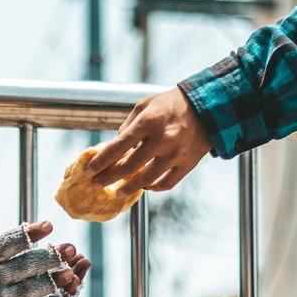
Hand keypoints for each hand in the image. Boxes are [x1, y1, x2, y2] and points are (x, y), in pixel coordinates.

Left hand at [85, 86, 211, 194]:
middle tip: (97, 183)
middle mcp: (162, 140)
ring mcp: (175, 154)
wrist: (207, 107)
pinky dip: (153, 188)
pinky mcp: (187, 164)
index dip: (101, 161)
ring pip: (146, 180)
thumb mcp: (145, 106)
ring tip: (117, 192)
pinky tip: (144, 186)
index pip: (118, 146)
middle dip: (108, 177)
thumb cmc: (171, 104)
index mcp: (148, 122)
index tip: (89, 170)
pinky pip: (166, 183)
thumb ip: (128, 125)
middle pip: (128, 167)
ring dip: (128, 188)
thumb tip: (115, 144)